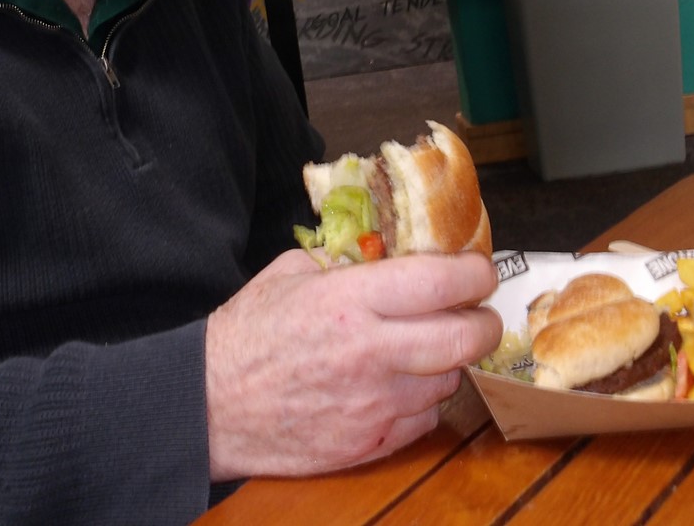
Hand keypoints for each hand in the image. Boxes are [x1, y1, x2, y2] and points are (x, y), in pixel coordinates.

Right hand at [204, 247, 500, 480]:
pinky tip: (397, 385)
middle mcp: (372, 352)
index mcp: (351, 301)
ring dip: (447, 361)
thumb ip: (345, 261)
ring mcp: (376, 404)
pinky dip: (422, 400)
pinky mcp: (372, 442)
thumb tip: (389, 251)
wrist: (210, 405)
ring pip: (450, 379)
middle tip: (476, 312)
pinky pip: (425, 419)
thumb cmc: (245, 335)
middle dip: (484, 320)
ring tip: (423, 347)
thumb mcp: (290, 273)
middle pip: (467, 337)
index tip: (477, 269)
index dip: (475, 272)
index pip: (444, 281)